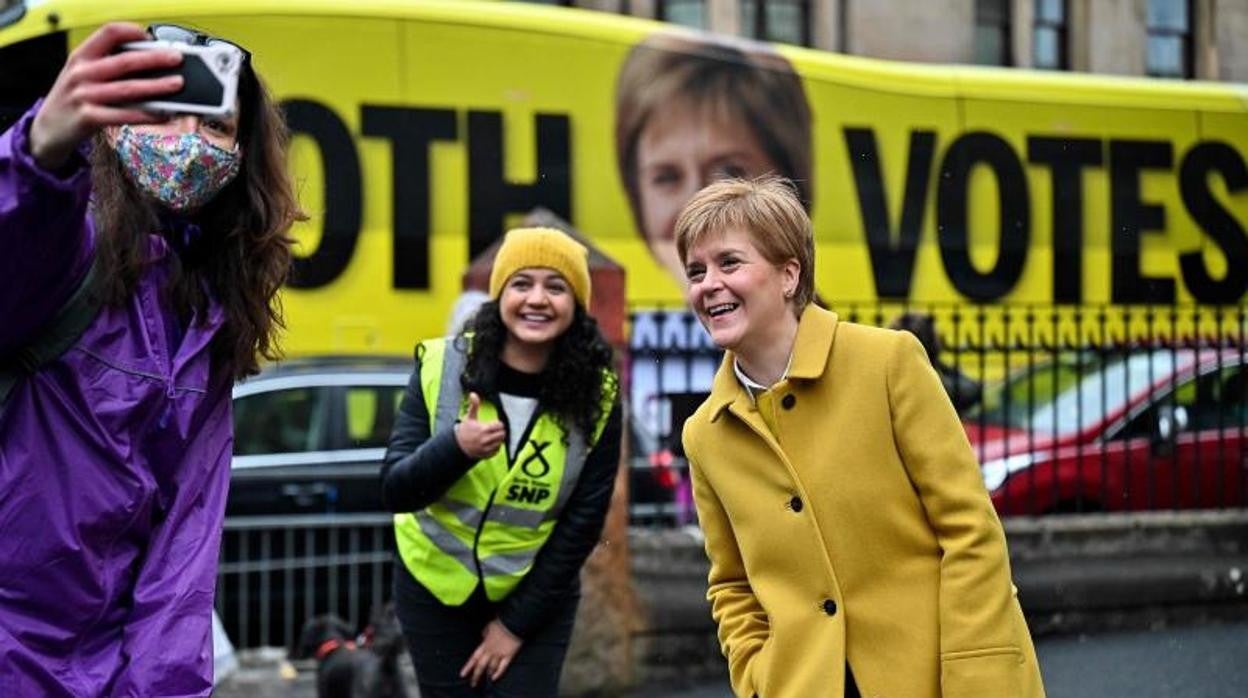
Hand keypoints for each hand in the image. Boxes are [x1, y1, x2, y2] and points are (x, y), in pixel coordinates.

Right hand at [29, 22, 183, 169]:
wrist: (47, 130)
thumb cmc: (73, 99)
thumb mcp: (82, 74)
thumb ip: (106, 65)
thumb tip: (148, 60)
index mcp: (81, 57)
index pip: (107, 34)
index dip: (131, 31)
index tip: (150, 36)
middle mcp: (81, 74)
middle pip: (124, 62)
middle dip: (154, 59)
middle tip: (176, 59)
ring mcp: (84, 96)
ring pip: (127, 89)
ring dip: (156, 86)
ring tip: (177, 84)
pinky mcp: (88, 118)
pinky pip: (124, 115)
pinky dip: (147, 115)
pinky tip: (163, 114)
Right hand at [454, 392, 504, 458]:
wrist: (458, 445)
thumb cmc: (465, 430)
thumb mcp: (469, 417)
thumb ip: (474, 405)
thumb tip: (473, 394)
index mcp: (483, 429)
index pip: (500, 426)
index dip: (498, 424)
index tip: (495, 423)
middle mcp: (485, 440)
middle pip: (502, 434)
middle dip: (500, 431)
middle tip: (495, 430)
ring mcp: (486, 448)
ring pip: (500, 442)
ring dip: (499, 439)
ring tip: (493, 436)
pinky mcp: (486, 455)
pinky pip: (497, 450)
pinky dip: (496, 447)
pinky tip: (490, 443)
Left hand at [460, 619, 522, 687]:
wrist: (513, 622)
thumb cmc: (501, 622)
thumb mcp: (490, 625)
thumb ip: (485, 632)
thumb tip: (483, 635)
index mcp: (485, 644)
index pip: (474, 658)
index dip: (468, 667)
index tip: (462, 674)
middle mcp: (491, 651)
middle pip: (481, 666)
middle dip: (476, 676)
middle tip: (473, 684)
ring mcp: (500, 654)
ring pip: (491, 668)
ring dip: (487, 674)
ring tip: (486, 679)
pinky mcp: (509, 655)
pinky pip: (503, 667)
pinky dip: (499, 673)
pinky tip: (495, 678)